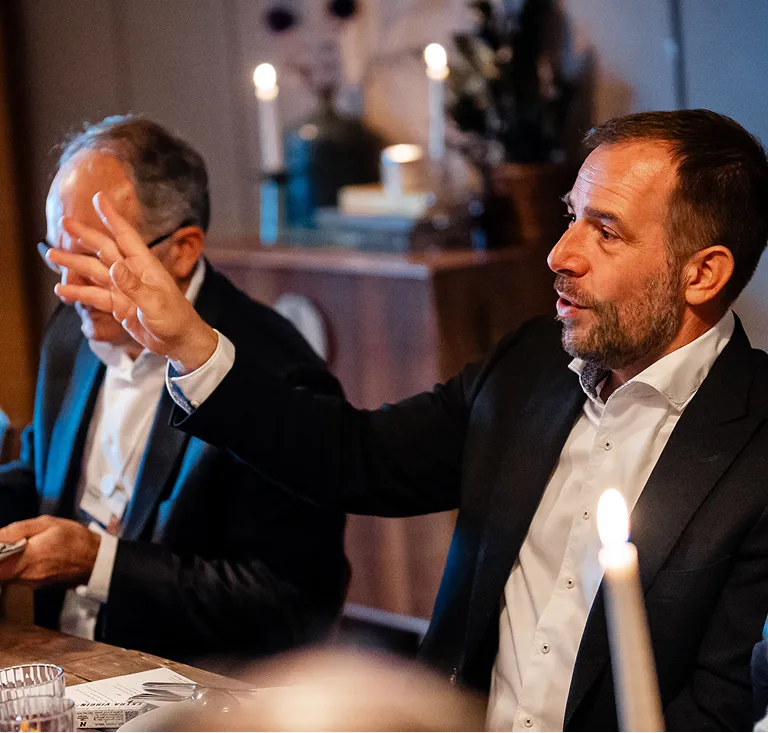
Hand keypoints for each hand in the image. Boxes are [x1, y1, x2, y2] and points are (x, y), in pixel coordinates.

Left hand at [0, 516, 101, 588]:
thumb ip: (18, 529)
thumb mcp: (48, 524)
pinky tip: (27, 554)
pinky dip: (15, 566)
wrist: (96, 560)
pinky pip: (15, 576)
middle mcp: (25, 576)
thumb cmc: (76, 541)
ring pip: (4, 574)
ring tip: (20, 547)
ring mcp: (29, 584)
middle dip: (0, 555)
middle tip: (7, 543)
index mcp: (27, 559)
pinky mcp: (34, 585)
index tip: (1, 543)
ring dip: (6, 561)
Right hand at [48, 193, 218, 373]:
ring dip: (74, 263)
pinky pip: (94, 295)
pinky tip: (61, 289)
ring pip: (94, 271)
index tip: (98, 198)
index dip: (111, 217)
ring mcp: (123, 289)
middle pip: (104, 249)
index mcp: (145, 266)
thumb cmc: (176, 320)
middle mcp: (132, 273)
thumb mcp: (156, 304)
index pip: (125, 236)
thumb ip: (134, 286)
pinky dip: (78, 292)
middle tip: (64, 223)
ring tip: (51, 255)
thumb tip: (113, 267)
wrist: (179, 342)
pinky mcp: (118, 305)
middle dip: (85, 236)